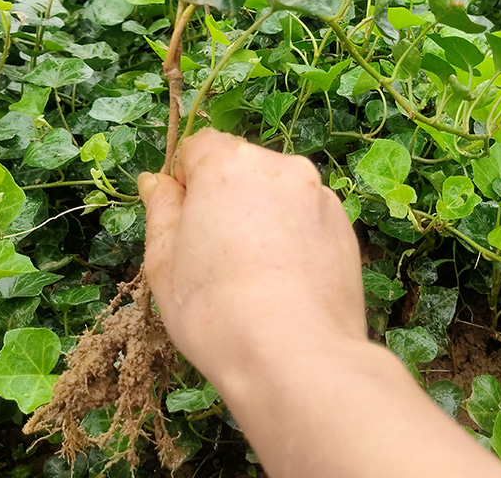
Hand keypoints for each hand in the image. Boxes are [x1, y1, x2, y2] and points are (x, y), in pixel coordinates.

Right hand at [138, 129, 365, 392]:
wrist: (296, 355)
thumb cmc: (215, 310)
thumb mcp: (164, 262)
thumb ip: (161, 209)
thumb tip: (156, 180)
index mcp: (229, 164)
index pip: (199, 145)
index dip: (186, 180)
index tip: (185, 223)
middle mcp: (280, 166)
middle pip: (241, 166)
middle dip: (225, 197)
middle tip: (217, 255)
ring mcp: (319, 193)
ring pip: (277, 191)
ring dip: (262, 213)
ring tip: (257, 272)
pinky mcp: (344, 223)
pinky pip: (307, 215)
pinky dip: (294, 234)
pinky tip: (288, 279)